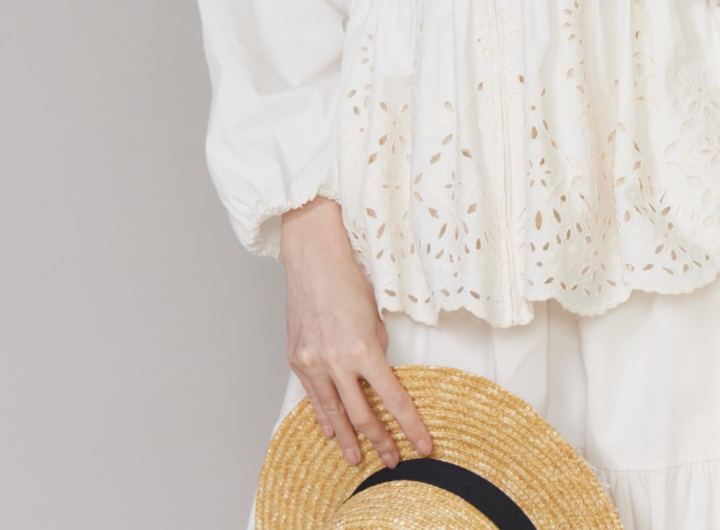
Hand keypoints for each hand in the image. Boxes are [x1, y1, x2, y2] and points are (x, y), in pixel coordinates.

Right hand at [279, 197, 432, 467]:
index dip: (410, 426)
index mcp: (363, 350)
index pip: (392, 399)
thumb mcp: (374, 314)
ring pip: (334, 413)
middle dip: (380, 440)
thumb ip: (376, 346)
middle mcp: (336, 362)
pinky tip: (330, 431)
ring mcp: (313, 363)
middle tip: (393, 461)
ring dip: (347, 439)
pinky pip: (313, 396)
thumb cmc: (347, 278)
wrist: (312, 258)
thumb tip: (377, 370)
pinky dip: (322, 416)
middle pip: (362, 414)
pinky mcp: (297, 359)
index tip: (422, 445)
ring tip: (356, 459)